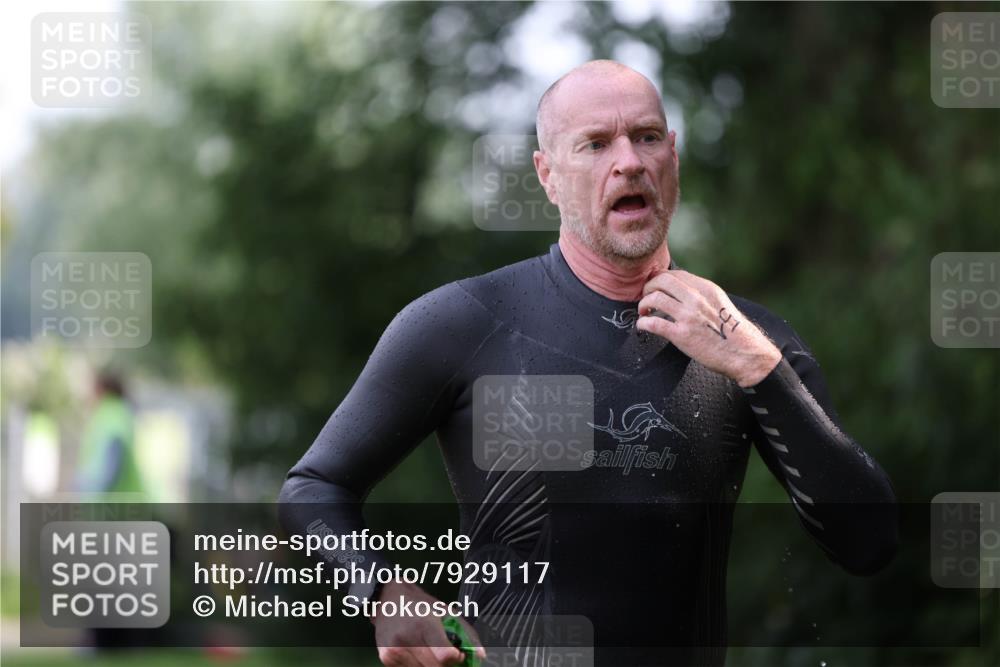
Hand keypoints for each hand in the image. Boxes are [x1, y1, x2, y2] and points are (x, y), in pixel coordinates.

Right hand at [372, 581, 485, 665]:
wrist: (387, 599)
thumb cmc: (421, 605)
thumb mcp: (446, 611)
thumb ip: (466, 634)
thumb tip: (481, 656)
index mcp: (424, 625)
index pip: (444, 656)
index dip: (456, 659)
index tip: (458, 654)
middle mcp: (407, 639)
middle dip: (446, 665)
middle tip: (446, 654)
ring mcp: (394, 651)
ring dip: (432, 666)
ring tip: (430, 650)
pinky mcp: (386, 658)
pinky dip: (418, 666)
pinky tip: (417, 652)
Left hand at [636, 269, 781, 386]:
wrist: (745, 353)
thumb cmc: (733, 332)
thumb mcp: (720, 303)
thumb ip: (702, 295)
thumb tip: (681, 291)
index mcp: (706, 288)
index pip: (676, 274)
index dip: (660, 279)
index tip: (655, 287)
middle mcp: (696, 298)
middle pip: (661, 280)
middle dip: (648, 287)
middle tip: (646, 297)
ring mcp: (688, 316)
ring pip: (655, 298)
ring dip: (643, 304)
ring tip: (644, 311)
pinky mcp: (681, 334)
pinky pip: (653, 323)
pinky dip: (643, 323)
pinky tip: (643, 326)